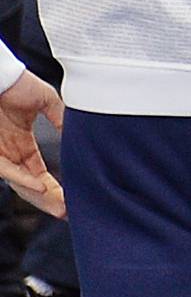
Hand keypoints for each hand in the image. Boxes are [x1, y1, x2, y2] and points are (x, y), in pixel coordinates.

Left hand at [0, 70, 62, 217]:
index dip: (55, 189)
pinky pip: (6, 171)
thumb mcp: (46, 101)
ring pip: (20, 183)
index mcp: (21, 143)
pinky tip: (42, 187)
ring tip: (59, 206)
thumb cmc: (16, 82)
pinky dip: (24, 180)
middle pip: (30, 185)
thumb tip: (77, 137)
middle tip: (68, 213)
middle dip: (49, 201)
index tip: (72, 200)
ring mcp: (0, 153)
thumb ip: (61, 119)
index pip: (39, 174)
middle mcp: (10, 153)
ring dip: (39, 197)